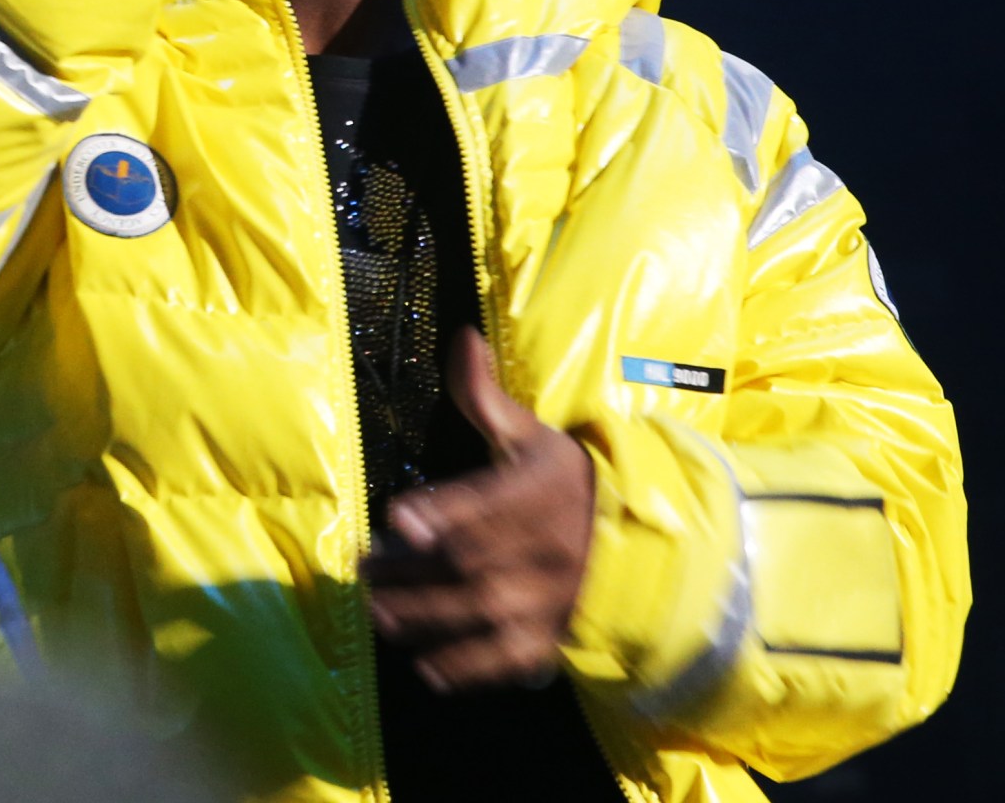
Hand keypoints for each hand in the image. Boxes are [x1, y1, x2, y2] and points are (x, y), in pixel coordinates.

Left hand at [365, 327, 595, 693]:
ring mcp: (551, 597)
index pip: (488, 502)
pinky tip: (426, 667)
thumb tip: (459, 337)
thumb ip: (486, 397)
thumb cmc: (570, 481)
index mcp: (539, 492)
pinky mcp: (553, 635)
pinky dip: (469, 667)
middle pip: (472, 560)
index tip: (400, 518)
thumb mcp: (533, 435)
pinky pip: (509, 658)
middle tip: (364, 567)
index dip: (445, 511)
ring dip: (426, 616)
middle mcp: (546, 547)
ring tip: (378, 612)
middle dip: (414, 568)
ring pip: (483, 610)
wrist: (640, 540)